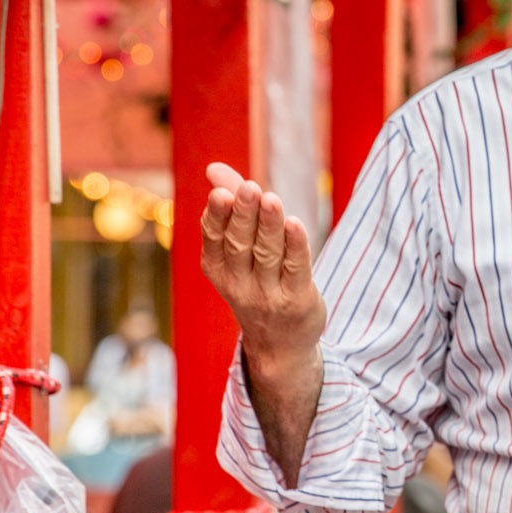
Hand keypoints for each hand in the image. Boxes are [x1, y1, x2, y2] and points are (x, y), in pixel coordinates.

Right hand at [199, 162, 325, 379]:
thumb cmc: (257, 283)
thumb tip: (213, 167)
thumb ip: (231, 207)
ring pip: (268, 255)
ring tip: (270, 198)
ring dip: (269, 225)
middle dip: (244, 215)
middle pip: (240, 245)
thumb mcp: (237, 251)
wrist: (279, 345)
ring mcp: (269, 294)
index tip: (221, 193)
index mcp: (218, 269)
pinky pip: (296, 270)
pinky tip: (294, 224)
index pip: (214, 240)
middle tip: (249, 187)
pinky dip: (295, 246)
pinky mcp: (298, 300)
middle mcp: (239, 284)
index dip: (217, 217)